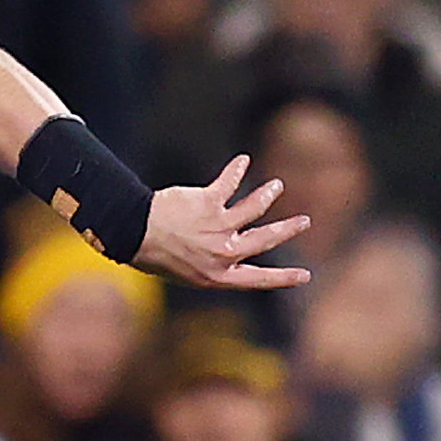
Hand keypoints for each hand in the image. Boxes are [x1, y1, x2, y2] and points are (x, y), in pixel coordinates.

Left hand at [139, 156, 309, 289]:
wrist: (134, 235)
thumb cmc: (155, 255)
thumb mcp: (186, 273)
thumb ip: (210, 266)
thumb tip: (229, 258)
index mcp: (217, 276)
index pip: (258, 279)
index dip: (284, 278)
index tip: (306, 275)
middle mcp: (222, 254)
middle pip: (264, 240)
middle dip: (287, 230)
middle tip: (304, 222)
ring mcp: (217, 228)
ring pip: (253, 208)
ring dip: (267, 195)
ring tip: (277, 186)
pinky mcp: (208, 203)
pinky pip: (229, 183)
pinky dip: (237, 170)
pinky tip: (243, 161)